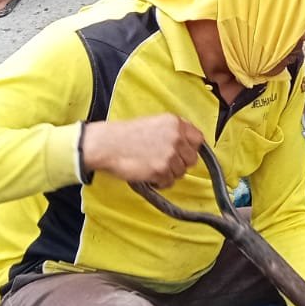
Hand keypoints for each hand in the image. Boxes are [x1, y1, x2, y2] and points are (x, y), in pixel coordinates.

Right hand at [81, 114, 201, 185]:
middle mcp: (176, 137)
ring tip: (153, 167)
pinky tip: (149, 175)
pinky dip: (160, 182)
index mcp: (175, 123)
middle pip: (192, 158)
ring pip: (181, 172)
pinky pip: (169, 182)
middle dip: (180, 163)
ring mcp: (170, 154)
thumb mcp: (154, 123)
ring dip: (169, 173)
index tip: (183, 153)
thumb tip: (188, 143)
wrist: (106, 145)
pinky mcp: (161, 170)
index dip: (191, 148)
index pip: (198, 139)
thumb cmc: (125, 135)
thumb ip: (173, 131)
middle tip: (165, 162)